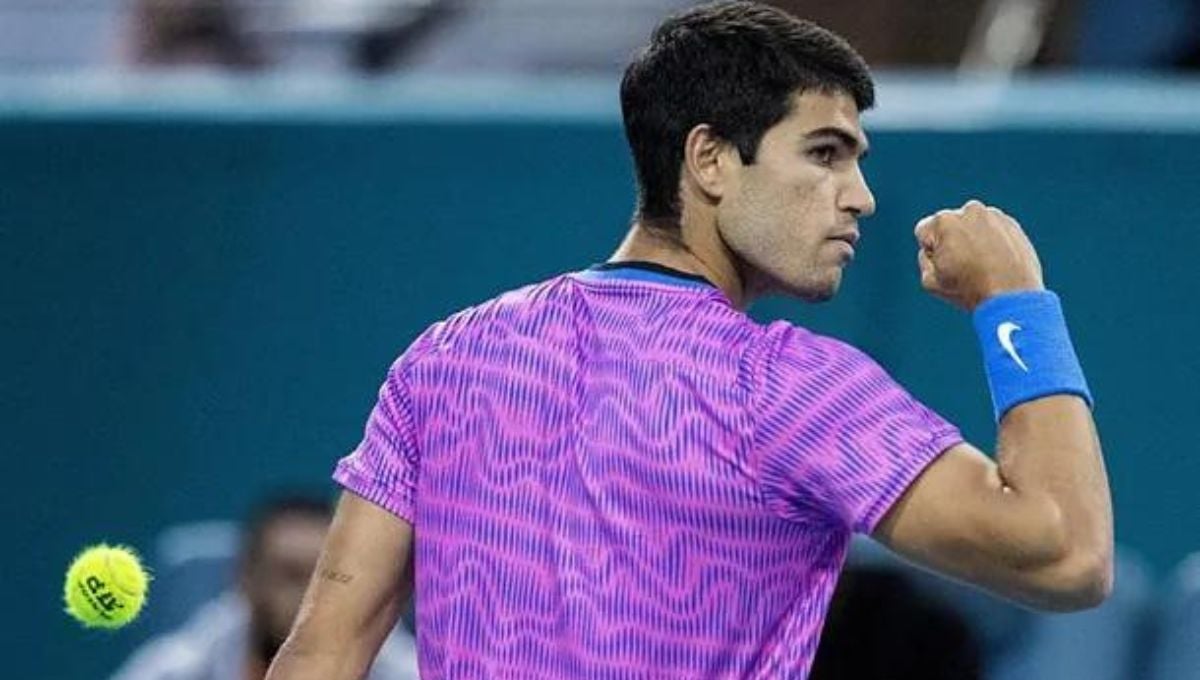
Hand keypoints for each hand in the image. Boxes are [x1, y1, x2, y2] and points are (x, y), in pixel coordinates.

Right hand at [914, 200, 1043, 310]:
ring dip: (972, 241)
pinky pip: (992, 230)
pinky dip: (991, 243)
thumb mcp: (930, 281)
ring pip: (971, 227)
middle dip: (952, 243)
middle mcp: (969, 210)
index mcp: (944, 221)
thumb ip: (925, 259)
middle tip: (964, 268)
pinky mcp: (1011, 224)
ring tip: (982, 266)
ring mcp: (993, 215)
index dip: (931, 253)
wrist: (1012, 296)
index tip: (946, 268)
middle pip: (948, 227)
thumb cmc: (969, 289)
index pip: (924, 233)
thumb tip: (934, 249)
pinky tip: (996, 263)